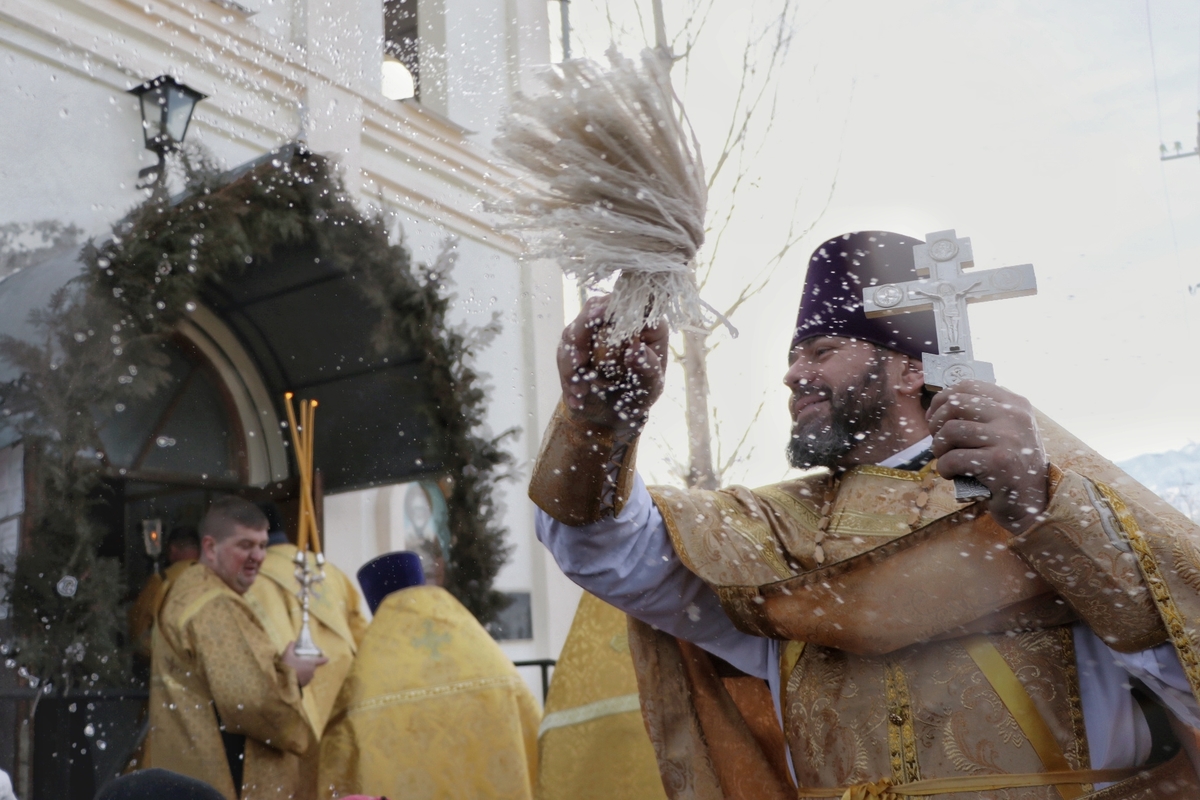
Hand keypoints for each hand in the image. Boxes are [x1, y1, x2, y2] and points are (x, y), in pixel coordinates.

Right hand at [282, 641, 327, 687]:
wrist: (283, 681)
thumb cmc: (287, 666)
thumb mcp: (287, 654)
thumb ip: (291, 647)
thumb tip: (292, 641)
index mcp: (310, 663)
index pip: (320, 660)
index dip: (323, 659)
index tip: (327, 659)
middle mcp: (312, 671)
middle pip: (312, 667)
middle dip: (308, 665)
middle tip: (300, 663)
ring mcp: (308, 679)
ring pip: (308, 674)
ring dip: (305, 672)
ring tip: (296, 670)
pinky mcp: (304, 685)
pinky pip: (305, 680)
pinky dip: (301, 678)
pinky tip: (295, 677)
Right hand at [557, 296, 667, 435]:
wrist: (617, 413)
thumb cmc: (641, 394)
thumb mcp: (650, 386)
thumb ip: (647, 368)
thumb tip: (636, 348)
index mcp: (643, 323)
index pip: (626, 303)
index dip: (610, 305)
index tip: (597, 314)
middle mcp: (617, 320)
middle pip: (592, 310)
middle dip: (580, 336)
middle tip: (578, 363)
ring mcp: (593, 331)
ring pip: (573, 332)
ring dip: (572, 363)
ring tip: (580, 391)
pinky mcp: (575, 344)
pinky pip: (564, 353)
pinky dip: (567, 376)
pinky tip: (576, 397)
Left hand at [926, 380, 1048, 533]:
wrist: (1034, 504)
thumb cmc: (1010, 467)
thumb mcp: (1005, 432)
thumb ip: (982, 414)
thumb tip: (939, 403)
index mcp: (1016, 404)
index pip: (968, 385)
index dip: (942, 399)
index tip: (935, 418)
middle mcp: (1014, 416)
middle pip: (955, 404)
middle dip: (936, 424)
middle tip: (939, 442)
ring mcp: (1008, 438)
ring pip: (950, 430)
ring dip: (938, 448)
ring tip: (945, 459)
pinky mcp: (999, 463)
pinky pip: (953, 458)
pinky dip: (944, 468)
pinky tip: (951, 474)